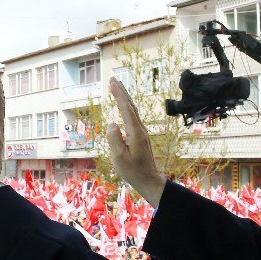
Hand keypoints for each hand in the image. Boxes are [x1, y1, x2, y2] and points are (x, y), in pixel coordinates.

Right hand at [108, 77, 165, 207]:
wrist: (148, 180)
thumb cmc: (132, 171)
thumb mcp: (119, 158)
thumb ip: (114, 140)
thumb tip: (112, 123)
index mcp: (135, 133)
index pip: (126, 110)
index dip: (119, 95)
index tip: (112, 83)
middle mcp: (140, 130)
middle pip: (131, 106)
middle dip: (122, 92)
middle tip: (113, 79)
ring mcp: (141, 132)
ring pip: (133, 110)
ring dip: (125, 98)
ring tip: (117, 88)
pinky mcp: (140, 136)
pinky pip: (133, 117)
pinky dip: (127, 107)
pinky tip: (123, 105)